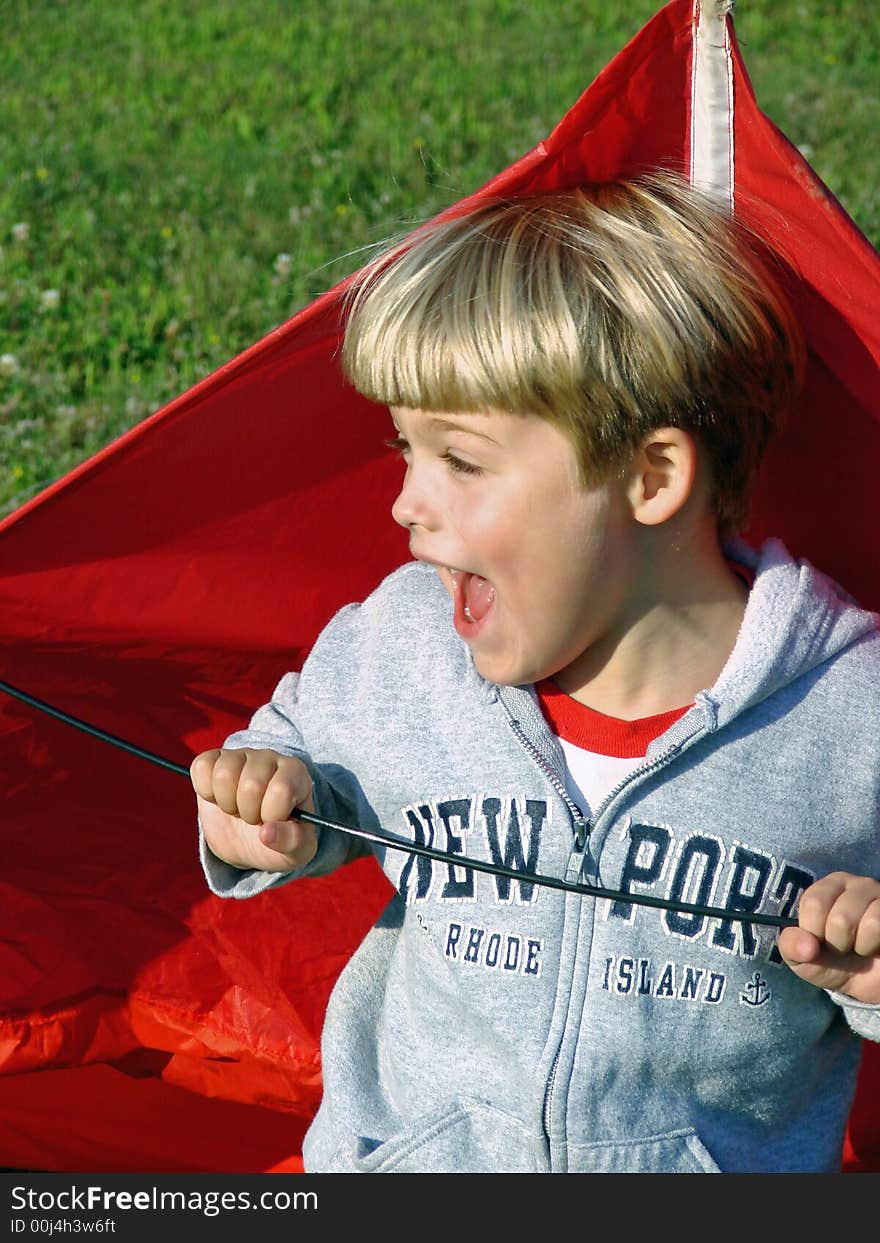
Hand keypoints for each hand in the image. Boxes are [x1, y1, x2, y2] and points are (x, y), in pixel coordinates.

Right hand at [190, 747, 317, 871]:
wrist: (250, 839)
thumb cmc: (279, 838)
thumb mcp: (297, 849)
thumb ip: (292, 842)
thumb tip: (267, 833)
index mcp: (296, 775)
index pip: (281, 790)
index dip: (271, 815)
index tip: (271, 822)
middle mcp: (270, 758)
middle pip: (251, 785)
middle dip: (248, 813)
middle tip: (253, 818)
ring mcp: (240, 755)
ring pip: (224, 774)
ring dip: (226, 803)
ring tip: (237, 808)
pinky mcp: (214, 759)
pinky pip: (201, 766)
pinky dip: (205, 790)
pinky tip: (218, 798)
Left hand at [778, 871, 879, 1003]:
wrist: (866, 981)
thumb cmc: (833, 963)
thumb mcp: (803, 960)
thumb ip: (791, 948)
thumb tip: (807, 946)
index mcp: (827, 887)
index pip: (814, 903)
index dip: (814, 932)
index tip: (818, 940)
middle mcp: (855, 884)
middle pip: (841, 917)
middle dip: (839, 944)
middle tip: (843, 946)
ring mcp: (879, 894)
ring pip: (869, 923)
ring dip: (861, 946)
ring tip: (861, 946)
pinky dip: (874, 946)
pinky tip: (875, 945)